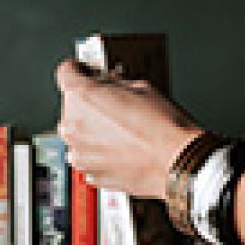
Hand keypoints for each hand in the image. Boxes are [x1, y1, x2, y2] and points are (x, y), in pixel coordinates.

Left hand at [56, 59, 201, 198]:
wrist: (178, 165)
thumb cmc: (165, 130)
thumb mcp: (142, 87)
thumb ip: (115, 83)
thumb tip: (109, 84)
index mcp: (82, 97)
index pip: (66, 72)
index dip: (78, 69)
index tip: (84, 72)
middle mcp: (74, 127)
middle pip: (72, 107)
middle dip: (89, 105)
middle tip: (114, 107)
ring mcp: (81, 155)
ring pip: (79, 136)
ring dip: (93, 132)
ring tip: (122, 134)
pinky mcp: (92, 175)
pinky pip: (89, 159)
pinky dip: (100, 154)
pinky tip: (122, 151)